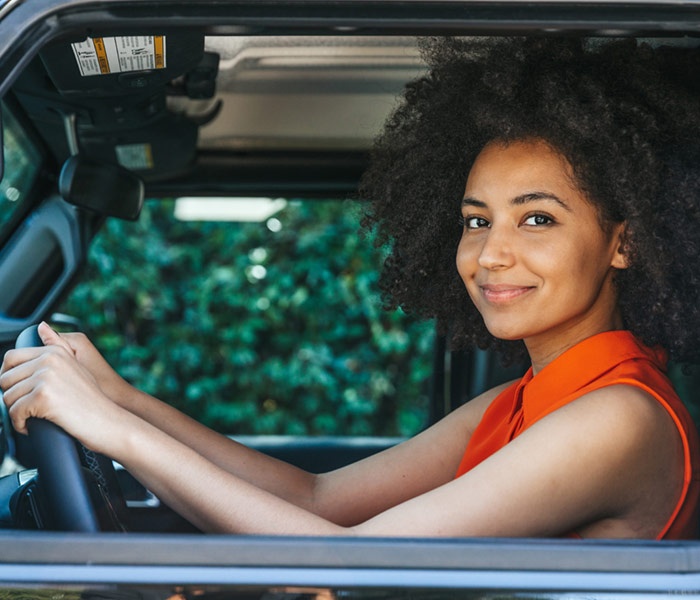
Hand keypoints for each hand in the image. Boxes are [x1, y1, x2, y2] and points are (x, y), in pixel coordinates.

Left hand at [0, 324, 125, 453]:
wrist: (106, 420)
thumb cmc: (92, 399)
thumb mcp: (76, 366)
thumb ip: (57, 346)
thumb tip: (41, 326)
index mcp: (54, 353)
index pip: (11, 357)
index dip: (7, 376)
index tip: (15, 390)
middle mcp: (48, 360)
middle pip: (5, 378)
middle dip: (12, 397)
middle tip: (26, 408)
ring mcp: (45, 377)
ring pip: (7, 397)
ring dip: (16, 412)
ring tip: (31, 418)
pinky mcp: (42, 396)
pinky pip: (14, 412)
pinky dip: (19, 424)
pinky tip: (30, 427)